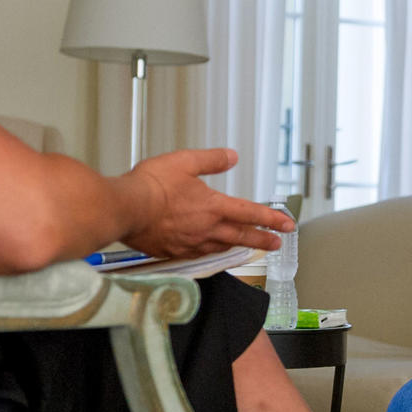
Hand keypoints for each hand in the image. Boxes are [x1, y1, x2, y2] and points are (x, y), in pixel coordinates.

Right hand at [122, 148, 292, 259]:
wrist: (124, 209)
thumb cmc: (150, 185)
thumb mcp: (185, 161)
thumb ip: (211, 160)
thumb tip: (231, 157)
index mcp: (212, 206)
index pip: (250, 213)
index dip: (272, 218)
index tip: (287, 224)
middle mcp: (206, 228)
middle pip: (242, 236)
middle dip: (263, 239)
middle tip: (277, 243)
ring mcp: (191, 243)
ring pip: (223, 246)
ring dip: (240, 245)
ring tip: (249, 245)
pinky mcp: (175, 252)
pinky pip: (201, 254)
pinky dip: (213, 250)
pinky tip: (212, 249)